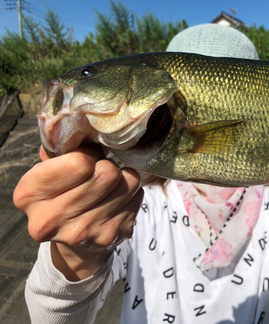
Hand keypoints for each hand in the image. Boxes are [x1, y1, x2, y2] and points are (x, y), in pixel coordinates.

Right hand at [13, 144, 143, 280]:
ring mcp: (83, 232)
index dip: (89, 154)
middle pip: (106, 173)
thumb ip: (61, 148)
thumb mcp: (50, 169)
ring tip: (110, 184)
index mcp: (29, 195)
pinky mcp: (110, 236)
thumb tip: (83, 126)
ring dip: (123, 178)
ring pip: (126, 183)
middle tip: (100, 170)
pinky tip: (117, 199)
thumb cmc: (61, 193)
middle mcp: (51, 219)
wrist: (73, 243)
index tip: (87, 157)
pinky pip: (137, 196)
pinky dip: (132, 192)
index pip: (78, 163)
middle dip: (107, 165)